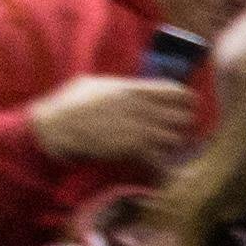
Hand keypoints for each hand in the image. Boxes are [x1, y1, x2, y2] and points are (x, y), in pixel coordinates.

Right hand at [28, 73, 199, 167]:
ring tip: (169, 142)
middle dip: (184, 121)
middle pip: (182, 116)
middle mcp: (141, 109)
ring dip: (175, 141)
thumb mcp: (93, 83)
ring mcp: (139, 131)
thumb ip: (116, 84)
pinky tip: (162, 161)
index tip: (188, 102)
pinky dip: (165, 162)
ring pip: (175, 138)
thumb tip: (125, 85)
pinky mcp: (133, 151)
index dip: (185, 98)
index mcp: (133, 90)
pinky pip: (161, 159)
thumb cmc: (70, 103)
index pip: (175, 91)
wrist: (57, 128)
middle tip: (180, 124)